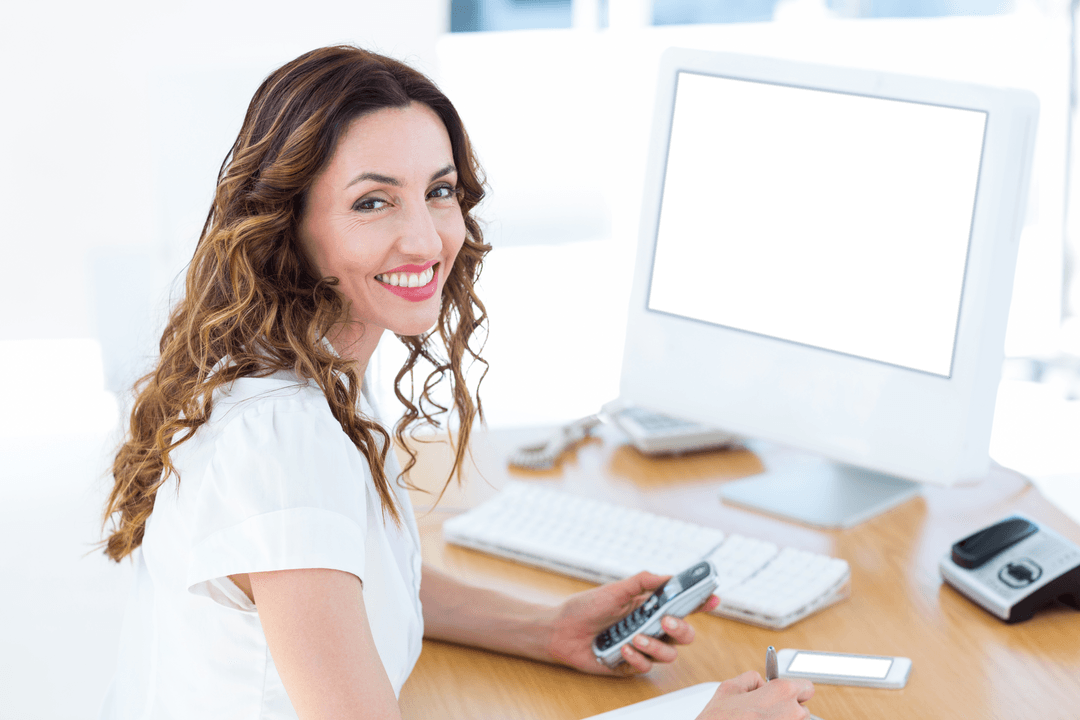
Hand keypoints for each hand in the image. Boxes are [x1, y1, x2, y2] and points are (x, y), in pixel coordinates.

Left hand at [542, 571, 719, 675]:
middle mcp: (650, 628)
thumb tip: (669, 576)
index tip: (713, 598)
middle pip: (684, 635)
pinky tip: (623, 648)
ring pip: (669, 655)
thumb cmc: (586, 607)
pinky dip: (636, 657)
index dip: (701, 604)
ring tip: (635, 637)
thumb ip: (643, 581)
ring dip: (655, 646)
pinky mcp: (630, 665)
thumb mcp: (616, 589)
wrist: (561, 629)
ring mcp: (642, 648)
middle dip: (682, 629)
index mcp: (650, 608)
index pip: (682, 606)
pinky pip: (646, 667)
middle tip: (667, 621)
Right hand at [696, 671, 814, 719]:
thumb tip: (760, 682)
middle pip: (803, 709)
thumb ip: (751, 679)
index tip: (784, 694)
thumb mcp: (730, 688)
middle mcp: (793, 713)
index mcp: (782, 692)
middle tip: (767, 712)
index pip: (806, 687)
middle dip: (789, 709)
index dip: (794, 689)